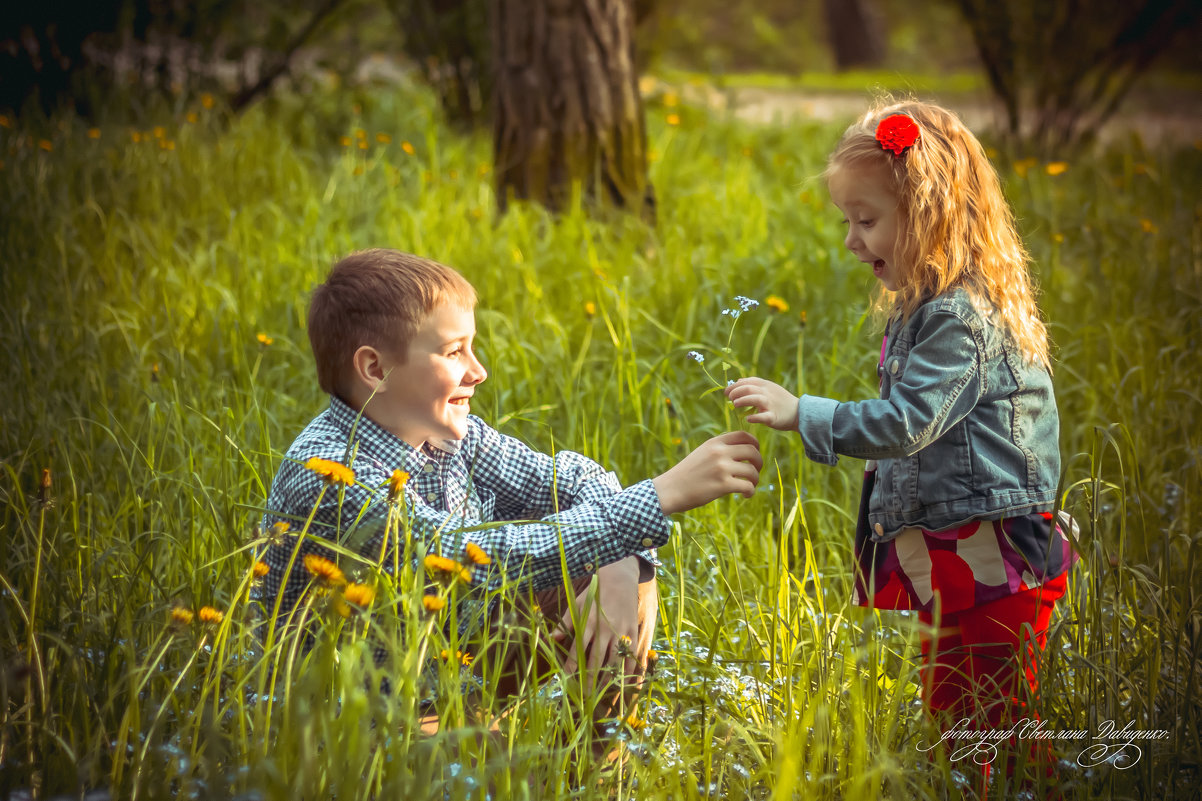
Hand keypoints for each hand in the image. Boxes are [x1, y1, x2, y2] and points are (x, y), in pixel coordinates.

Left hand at [551, 557, 640, 685]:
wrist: (620, 579)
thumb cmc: (595, 593)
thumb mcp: (577, 604)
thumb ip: (565, 622)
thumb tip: (552, 638)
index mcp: (589, 621)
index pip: (579, 649)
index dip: (573, 666)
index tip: (568, 680)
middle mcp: (605, 628)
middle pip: (597, 659)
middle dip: (590, 678)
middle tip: (585, 694)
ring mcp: (621, 631)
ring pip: (615, 660)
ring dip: (608, 678)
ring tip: (602, 691)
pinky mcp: (633, 631)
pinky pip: (631, 654)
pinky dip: (628, 669)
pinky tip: (624, 681)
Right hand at [652, 430, 761, 513]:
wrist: (670, 490)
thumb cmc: (686, 474)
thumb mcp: (701, 453)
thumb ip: (719, 449)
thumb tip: (742, 451)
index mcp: (714, 443)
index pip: (743, 435)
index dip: (755, 443)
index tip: (755, 453)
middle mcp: (719, 452)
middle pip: (752, 451)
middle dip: (759, 462)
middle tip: (755, 472)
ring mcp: (721, 468)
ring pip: (752, 471)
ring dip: (755, 479)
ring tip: (750, 485)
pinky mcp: (723, 485)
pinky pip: (748, 486)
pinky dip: (750, 492)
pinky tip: (745, 495)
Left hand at [725, 377, 799, 430]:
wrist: (799, 413)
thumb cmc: (781, 401)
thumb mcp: (769, 388)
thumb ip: (754, 384)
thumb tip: (737, 381)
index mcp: (766, 385)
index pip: (747, 381)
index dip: (734, 385)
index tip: (726, 391)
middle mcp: (768, 393)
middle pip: (749, 388)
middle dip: (736, 392)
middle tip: (729, 398)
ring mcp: (771, 405)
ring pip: (755, 399)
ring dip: (743, 401)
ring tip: (735, 404)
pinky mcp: (774, 417)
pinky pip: (763, 417)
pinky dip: (754, 417)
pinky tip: (748, 418)